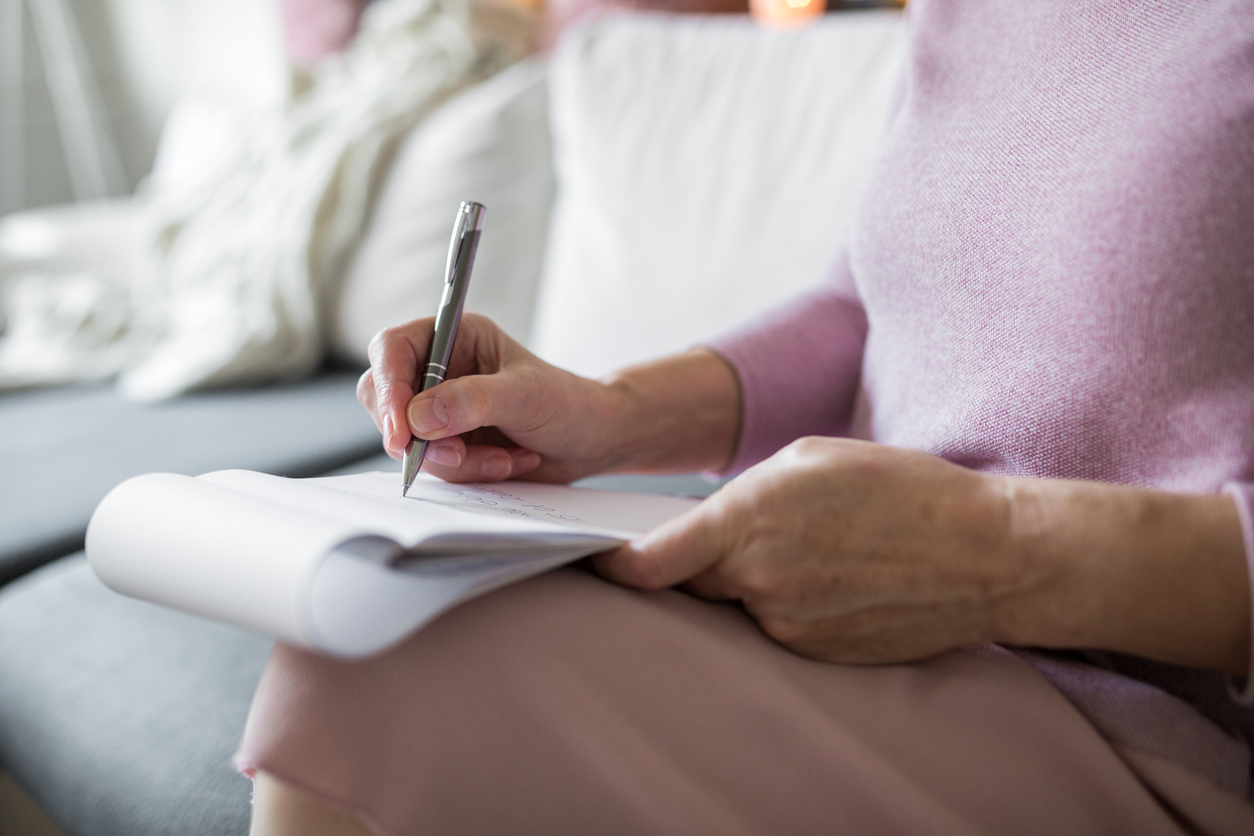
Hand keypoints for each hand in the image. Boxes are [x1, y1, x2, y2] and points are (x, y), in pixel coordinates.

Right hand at [359, 314, 614, 482]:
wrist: (592, 440)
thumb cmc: (567, 403)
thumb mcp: (524, 396)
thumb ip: (472, 401)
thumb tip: (419, 417)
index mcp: (453, 335)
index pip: (392, 350)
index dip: (388, 389)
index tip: (402, 432)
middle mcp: (438, 369)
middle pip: (384, 399)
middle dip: (418, 436)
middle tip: (458, 455)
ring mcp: (438, 409)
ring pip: (408, 442)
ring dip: (458, 461)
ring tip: (506, 455)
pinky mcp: (446, 443)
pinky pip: (433, 467)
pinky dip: (470, 473)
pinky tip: (507, 462)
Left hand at [595, 436, 1251, 674]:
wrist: (987, 555)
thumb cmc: (901, 487)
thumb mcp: (812, 458)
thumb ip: (741, 494)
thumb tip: (698, 526)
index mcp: (751, 520)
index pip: (650, 563)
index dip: (614, 564)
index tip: (597, 555)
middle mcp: (761, 581)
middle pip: (691, 582)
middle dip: (690, 561)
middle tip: (717, 536)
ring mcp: (790, 626)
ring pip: (737, 604)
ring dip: (747, 580)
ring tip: (805, 548)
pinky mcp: (818, 654)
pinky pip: (776, 627)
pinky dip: (783, 604)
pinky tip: (828, 577)